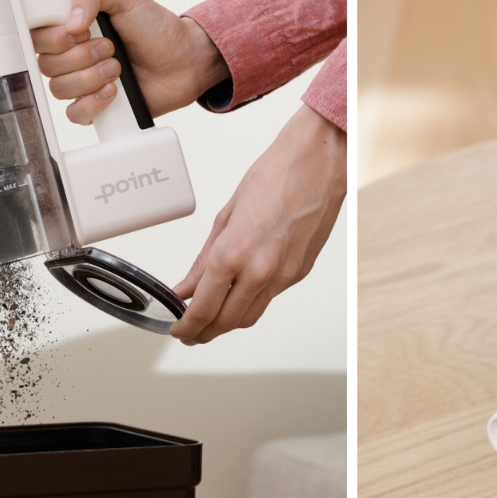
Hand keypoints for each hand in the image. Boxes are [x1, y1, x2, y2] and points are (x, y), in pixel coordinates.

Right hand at [30, 0, 229, 123]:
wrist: (184, 60)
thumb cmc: (156, 27)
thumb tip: (69, 22)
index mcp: (71, 25)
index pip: (35, 34)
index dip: (52, 37)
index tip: (77, 31)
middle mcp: (71, 54)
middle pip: (45, 63)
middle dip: (81, 56)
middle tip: (110, 47)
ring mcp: (81, 81)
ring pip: (59, 89)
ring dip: (90, 78)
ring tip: (118, 68)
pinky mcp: (94, 106)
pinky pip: (74, 113)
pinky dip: (93, 103)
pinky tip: (113, 91)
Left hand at [169, 105, 346, 344]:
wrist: (318, 163)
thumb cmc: (276, 176)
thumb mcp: (226, 216)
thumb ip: (204, 260)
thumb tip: (187, 286)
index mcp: (234, 253)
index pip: (203, 309)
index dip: (186, 326)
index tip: (177, 329)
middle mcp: (260, 271)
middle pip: (225, 323)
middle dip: (203, 333)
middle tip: (189, 332)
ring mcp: (283, 276)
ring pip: (249, 317)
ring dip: (226, 324)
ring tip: (210, 319)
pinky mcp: (298, 273)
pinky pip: (269, 299)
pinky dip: (249, 303)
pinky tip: (239, 294)